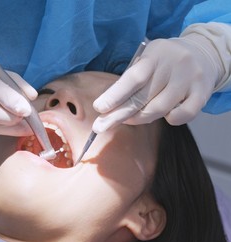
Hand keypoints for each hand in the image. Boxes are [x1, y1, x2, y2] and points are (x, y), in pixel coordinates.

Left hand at [92, 33, 222, 132]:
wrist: (204, 53)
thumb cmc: (164, 61)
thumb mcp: (147, 60)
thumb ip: (131, 79)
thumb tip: (107, 107)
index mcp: (156, 54)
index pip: (133, 78)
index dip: (115, 95)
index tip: (99, 108)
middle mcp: (175, 65)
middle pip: (143, 97)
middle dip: (118, 115)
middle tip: (100, 126)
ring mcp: (190, 79)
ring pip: (159, 109)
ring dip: (140, 118)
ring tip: (129, 119)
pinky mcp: (202, 93)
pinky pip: (182, 116)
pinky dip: (169, 119)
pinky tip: (164, 114)